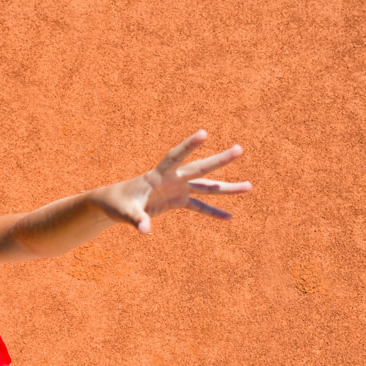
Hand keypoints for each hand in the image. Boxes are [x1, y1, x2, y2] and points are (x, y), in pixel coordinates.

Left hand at [99, 130, 250, 234]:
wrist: (116, 204)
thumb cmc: (118, 204)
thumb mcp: (125, 212)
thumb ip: (136, 220)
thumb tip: (145, 231)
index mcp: (158, 175)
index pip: (175, 156)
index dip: (189, 146)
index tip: (204, 133)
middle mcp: (173, 178)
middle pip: (200, 168)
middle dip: (220, 160)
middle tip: (239, 149)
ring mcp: (178, 189)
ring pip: (207, 187)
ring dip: (227, 188)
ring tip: (249, 187)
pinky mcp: (178, 201)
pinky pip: (199, 207)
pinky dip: (213, 212)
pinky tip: (229, 217)